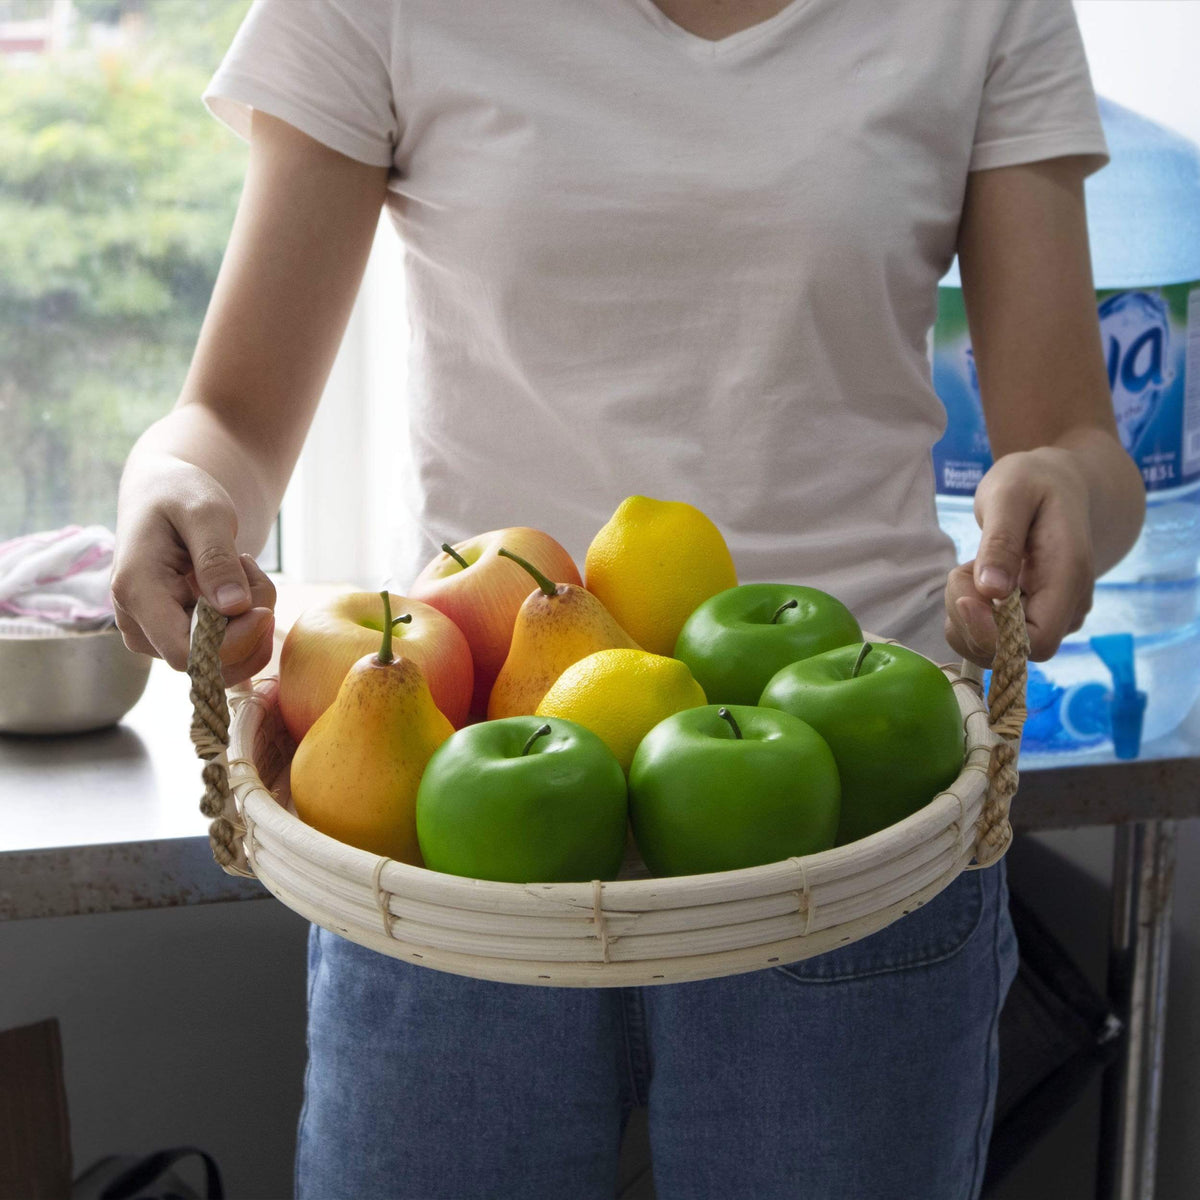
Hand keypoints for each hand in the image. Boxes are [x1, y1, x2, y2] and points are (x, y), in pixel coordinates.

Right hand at [110, 454, 276, 685]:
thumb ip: (217, 558)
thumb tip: (234, 608)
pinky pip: (222, 648)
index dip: (232, 643)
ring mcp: (154, 634)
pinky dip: (246, 622)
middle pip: (209, 660)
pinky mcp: (173, 635)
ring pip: (221, 657)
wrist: (162, 493)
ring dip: (250, 621)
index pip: (185, 652)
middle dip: (248, 626)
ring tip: (244, 568)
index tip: (263, 609)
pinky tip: (240, 583)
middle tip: (251, 569)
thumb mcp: (206, 513)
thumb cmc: (180, 494)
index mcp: (136, 591)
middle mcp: (137, 622)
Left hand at [944, 447, 1094, 666]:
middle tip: (962, 570)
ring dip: (965, 616)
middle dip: (969, 620)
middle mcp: (1067, 607)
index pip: (1036, 643)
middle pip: (1010, 650)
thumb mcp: (1010, 496)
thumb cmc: (1032, 481)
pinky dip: (969, 616)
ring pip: (994, 647)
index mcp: (1069, 578)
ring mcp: (1052, 616)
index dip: (992, 634)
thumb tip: (991, 591)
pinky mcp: (1032, 618)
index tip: (964, 598)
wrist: (1055, 481)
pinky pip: (991, 636)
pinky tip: (976, 579)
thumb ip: (1000, 543)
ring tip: (971, 567)